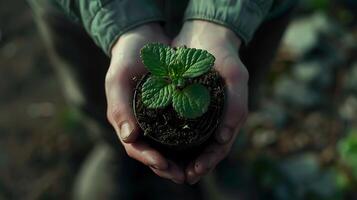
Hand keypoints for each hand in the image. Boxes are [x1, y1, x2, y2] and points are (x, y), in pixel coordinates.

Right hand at [105, 23, 184, 183]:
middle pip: (153, 153)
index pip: (135, 148)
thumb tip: (130, 138)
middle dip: (168, 168)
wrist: (143, 40)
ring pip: (167, 147)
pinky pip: (179, 131)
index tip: (165, 165)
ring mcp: (155, 119)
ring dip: (180, 160)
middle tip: (185, 176)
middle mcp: (140, 124)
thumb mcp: (118, 80)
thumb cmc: (127, 59)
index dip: (149, 159)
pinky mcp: (170, 110)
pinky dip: (188, 143)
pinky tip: (202, 147)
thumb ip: (119, 108)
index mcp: (125, 121)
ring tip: (196, 169)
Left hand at [173, 20, 248, 183]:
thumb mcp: (235, 76)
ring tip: (168, 168)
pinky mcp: (182, 104)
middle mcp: (213, 118)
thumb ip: (237, 105)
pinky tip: (160, 146)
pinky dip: (170, 139)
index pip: (220, 147)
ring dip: (181, 158)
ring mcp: (198, 112)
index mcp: (228, 116)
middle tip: (181, 176)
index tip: (195, 171)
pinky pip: (177, 126)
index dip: (209, 162)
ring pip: (190, 142)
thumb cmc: (223, 54)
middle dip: (194, 165)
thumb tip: (224, 139)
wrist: (204, 33)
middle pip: (204, 149)